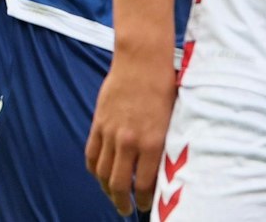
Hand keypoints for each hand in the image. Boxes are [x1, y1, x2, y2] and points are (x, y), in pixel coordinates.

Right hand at [85, 53, 177, 213]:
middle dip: (122, 202)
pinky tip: (100, 176)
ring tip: (113, 197)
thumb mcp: (173, 117)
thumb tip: (164, 168)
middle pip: (119, 184)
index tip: (146, 206)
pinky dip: (94, 169)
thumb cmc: (165, 85)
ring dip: (106, 190)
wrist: (142, 59)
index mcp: (152, 141)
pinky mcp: (98, 123)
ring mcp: (111, 133)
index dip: (143, 200)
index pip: (143, 183)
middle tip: (126, 210)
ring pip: (102, 173)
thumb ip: (165, 144)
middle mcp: (129, 141)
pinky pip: (91, 154)